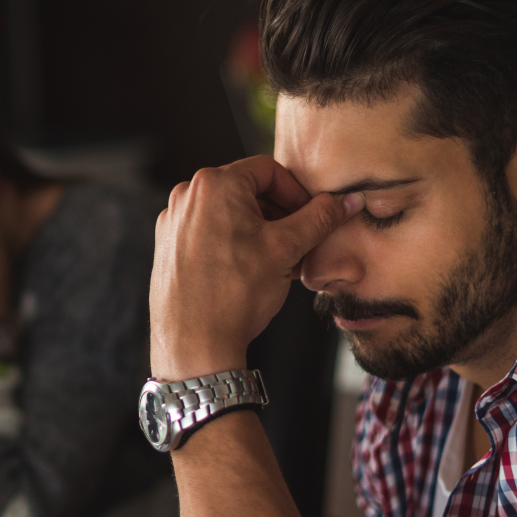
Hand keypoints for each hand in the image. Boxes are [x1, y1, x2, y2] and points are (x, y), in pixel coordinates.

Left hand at [150, 156, 360, 380]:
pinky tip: (251, 272)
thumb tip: (348, 201)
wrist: (193, 345)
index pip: (269, 170)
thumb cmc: (234, 296)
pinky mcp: (168, 247)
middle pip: (248, 192)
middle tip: (300, 244)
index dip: (297, 194)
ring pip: (229, 214)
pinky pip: (209, 233)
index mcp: (214, 185)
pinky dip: (234, 244)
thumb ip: (320, 218)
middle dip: (280, 216)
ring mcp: (173, 222)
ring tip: (280, 263)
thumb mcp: (286, 249)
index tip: (312, 218)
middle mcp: (186, 196)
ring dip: (260, 232)